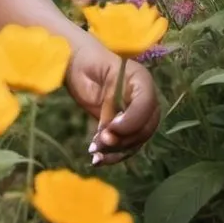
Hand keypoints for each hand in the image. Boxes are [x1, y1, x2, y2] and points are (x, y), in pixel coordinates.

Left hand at [64, 40, 159, 165]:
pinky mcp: (125, 126)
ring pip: (136, 140)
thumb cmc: (84, 62)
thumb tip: (110, 129)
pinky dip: (113, 154)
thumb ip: (106, 99)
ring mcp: (137, 115)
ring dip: (117, 151)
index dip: (132, 120)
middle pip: (145, 127)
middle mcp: (145, 99)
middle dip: (124, 139)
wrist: (78, 62)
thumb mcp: (93, 74)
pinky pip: (126, 144)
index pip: (146, 104)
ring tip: (96, 155)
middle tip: (101, 143)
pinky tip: (98, 160)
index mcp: (140, 80)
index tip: (111, 128)